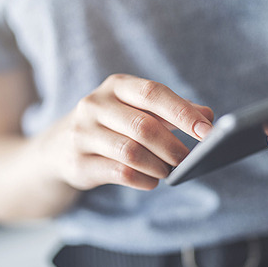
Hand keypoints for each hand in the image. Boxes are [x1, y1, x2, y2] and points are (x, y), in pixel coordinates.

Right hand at [42, 74, 212, 190]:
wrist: (59, 146)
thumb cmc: (112, 124)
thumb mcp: (138, 108)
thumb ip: (173, 111)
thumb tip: (208, 116)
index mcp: (116, 86)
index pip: (153, 93)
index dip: (183, 112)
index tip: (208, 131)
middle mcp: (95, 105)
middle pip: (144, 126)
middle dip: (173, 146)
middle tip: (188, 159)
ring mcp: (82, 134)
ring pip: (131, 152)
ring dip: (158, 165)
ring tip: (169, 170)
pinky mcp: (77, 162)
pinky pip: (119, 173)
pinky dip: (144, 179)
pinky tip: (152, 180)